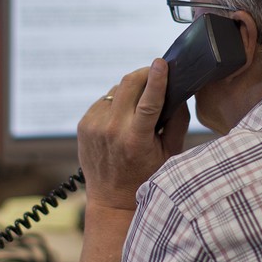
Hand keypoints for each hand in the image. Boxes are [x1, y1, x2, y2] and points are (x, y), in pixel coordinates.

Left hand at [77, 59, 188, 211]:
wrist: (112, 199)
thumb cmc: (147, 176)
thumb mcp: (170, 153)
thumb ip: (177, 121)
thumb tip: (178, 91)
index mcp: (135, 140)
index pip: (148, 102)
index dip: (156, 79)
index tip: (161, 62)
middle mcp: (112, 131)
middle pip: (129, 84)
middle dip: (144, 74)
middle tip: (156, 73)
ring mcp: (94, 126)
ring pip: (117, 89)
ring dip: (131, 89)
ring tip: (140, 104)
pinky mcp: (83, 124)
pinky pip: (104, 100)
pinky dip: (117, 101)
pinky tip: (123, 116)